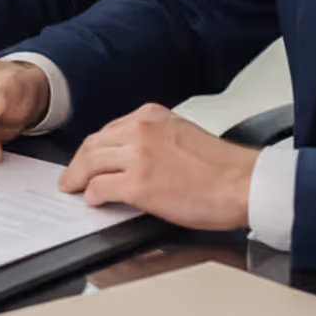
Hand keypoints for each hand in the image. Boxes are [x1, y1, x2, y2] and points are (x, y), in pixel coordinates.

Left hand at [58, 103, 257, 230]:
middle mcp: (140, 130)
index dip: (94, 149)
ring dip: (78, 178)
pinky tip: (94, 200)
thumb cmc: (222, 167)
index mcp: (151, 115)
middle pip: (93, 145)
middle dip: (78, 163)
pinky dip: (92, 195)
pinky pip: (100, 188)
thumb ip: (153, 137)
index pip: (108, 130)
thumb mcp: (181, 133)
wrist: (244, 183)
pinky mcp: (138, 184)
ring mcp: (137, 156)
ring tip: (74, 188)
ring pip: (90, 164)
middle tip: (71, 177)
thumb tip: (130, 156)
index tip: (88, 158)